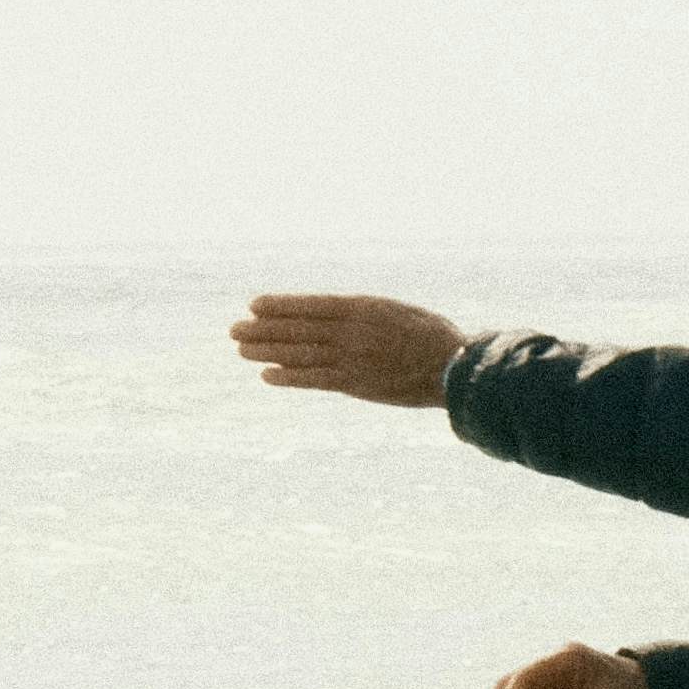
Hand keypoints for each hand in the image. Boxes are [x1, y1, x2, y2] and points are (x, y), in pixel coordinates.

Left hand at [233, 294, 472, 408]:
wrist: (453, 367)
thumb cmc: (432, 337)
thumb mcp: (398, 312)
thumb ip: (367, 315)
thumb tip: (342, 315)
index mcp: (363, 308)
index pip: (311, 305)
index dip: (281, 305)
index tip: (254, 304)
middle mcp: (351, 331)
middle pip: (298, 329)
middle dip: (264, 328)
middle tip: (235, 329)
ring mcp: (351, 358)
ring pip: (299, 353)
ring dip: (267, 350)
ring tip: (242, 349)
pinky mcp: (355, 384)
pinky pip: (314, 379)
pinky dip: (288, 377)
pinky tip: (267, 374)